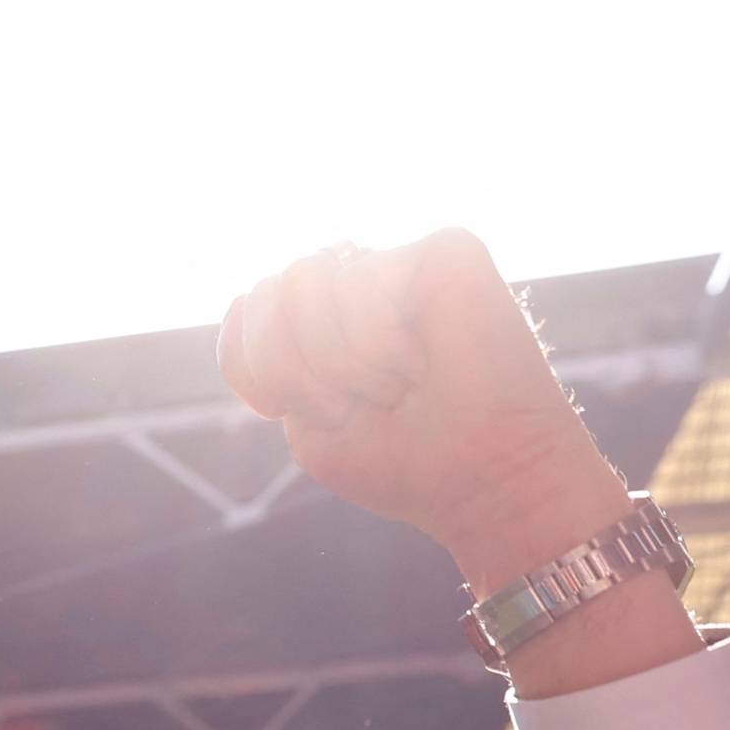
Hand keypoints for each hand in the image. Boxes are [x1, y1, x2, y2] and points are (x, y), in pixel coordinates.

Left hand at [219, 230, 661, 606]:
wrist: (483, 482)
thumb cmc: (404, 460)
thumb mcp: (306, 419)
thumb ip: (264, 358)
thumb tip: (251, 292)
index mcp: (329, 317)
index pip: (245, 310)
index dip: (258, 370)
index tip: (316, 412)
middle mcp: (364, 278)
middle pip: (265, 293)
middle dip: (294, 370)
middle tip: (362, 405)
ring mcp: (402, 261)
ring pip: (302, 283)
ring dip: (340, 363)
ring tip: (400, 384)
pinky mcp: (446, 247)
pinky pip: (360, 282)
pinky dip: (380, 344)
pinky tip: (427, 361)